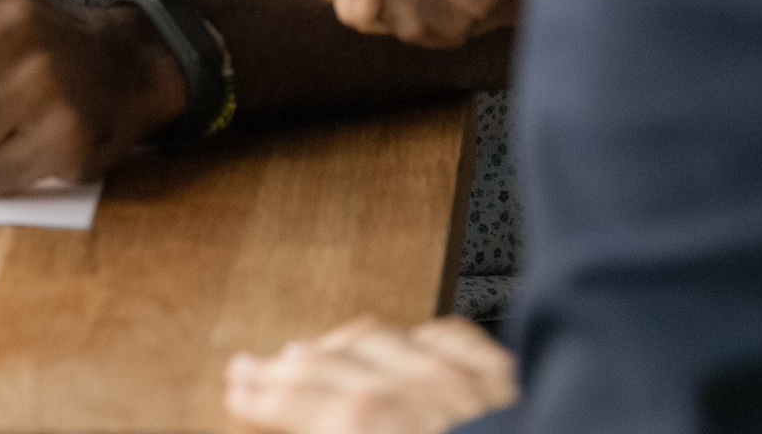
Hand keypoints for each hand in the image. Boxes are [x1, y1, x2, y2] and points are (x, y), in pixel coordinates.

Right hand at [225, 317, 518, 433]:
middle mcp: (451, 419)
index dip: (281, 398)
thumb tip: (313, 424)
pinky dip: (429, 337)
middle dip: (297, 369)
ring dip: (349, 346)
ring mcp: (488, 403)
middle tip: (253, 367)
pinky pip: (468, 347)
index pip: (338, 412)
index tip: (241, 389)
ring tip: (311, 349)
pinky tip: (410, 337)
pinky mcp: (520, 395)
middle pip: (360, 374)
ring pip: (407, 348)